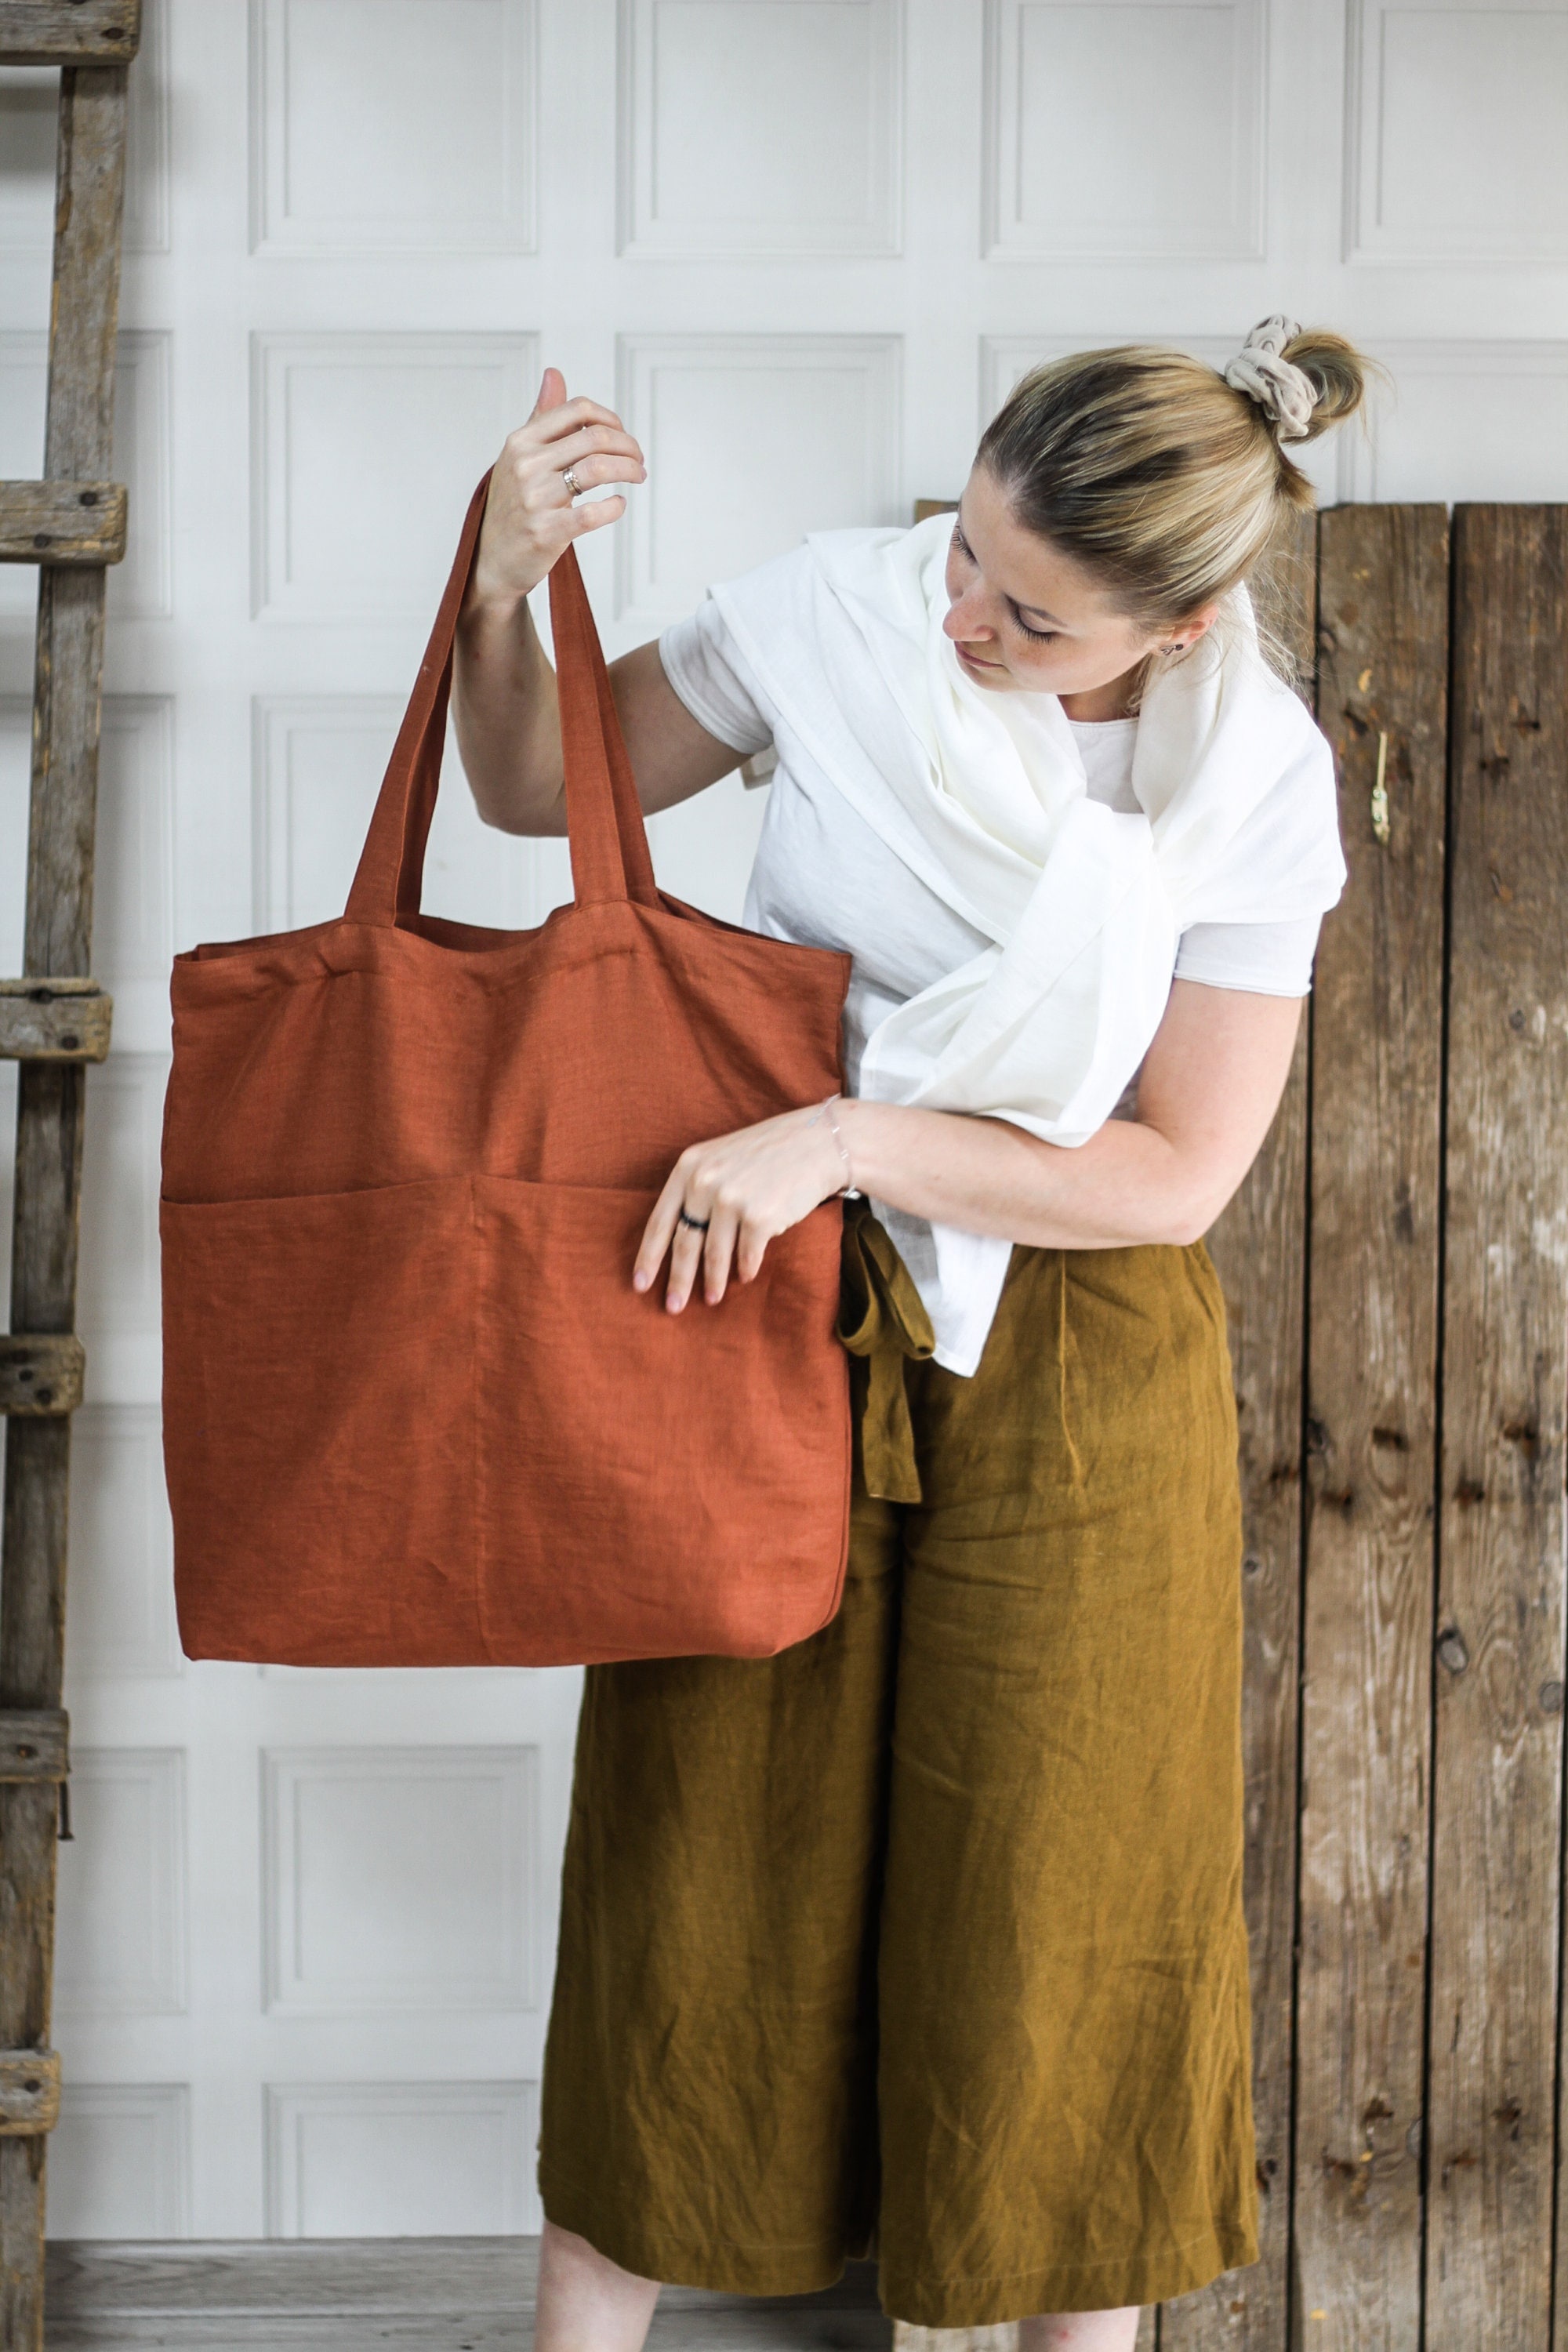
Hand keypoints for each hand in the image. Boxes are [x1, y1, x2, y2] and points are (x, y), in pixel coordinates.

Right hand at [467, 366, 646, 608]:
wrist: (493, 559)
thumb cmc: (513, 505)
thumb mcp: (520, 455)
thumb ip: (542, 416)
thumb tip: (554, 374)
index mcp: (521, 441)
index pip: (577, 410)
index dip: (610, 419)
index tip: (622, 435)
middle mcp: (526, 465)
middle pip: (594, 437)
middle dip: (628, 446)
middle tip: (638, 459)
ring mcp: (535, 499)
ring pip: (598, 469)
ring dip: (629, 470)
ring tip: (637, 476)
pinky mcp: (547, 531)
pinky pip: (593, 513)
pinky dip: (614, 507)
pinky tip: (617, 505)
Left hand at [634, 1102, 852, 1311]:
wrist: (816, 1143)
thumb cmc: (767, 1154)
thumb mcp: (719, 1158)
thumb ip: (696, 1188)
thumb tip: (677, 1241)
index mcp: (688, 1167)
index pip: (660, 1221)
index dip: (648, 1257)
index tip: (640, 1285)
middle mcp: (705, 1182)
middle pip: (683, 1243)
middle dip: (678, 1281)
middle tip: (672, 1307)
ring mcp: (731, 1199)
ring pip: (714, 1255)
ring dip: (713, 1283)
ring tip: (711, 1299)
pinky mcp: (759, 1216)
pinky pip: (747, 1256)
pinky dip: (746, 1270)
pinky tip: (746, 1276)